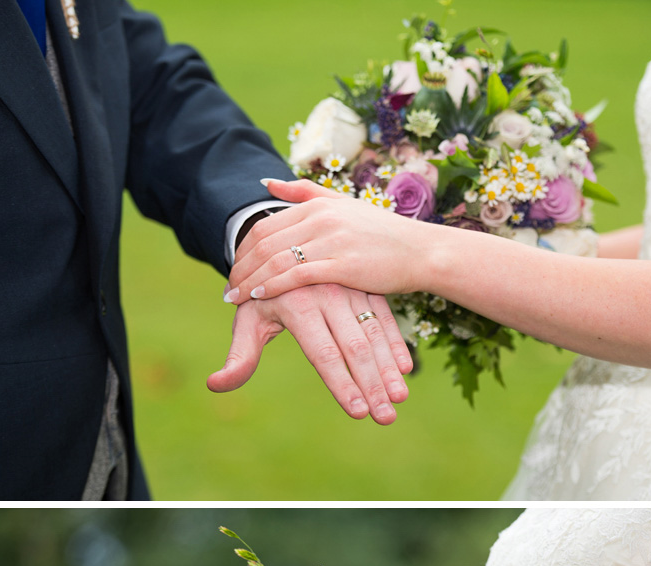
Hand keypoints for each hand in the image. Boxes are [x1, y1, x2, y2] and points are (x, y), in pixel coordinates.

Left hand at [210, 283, 411, 423]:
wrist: (280, 246)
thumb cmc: (261, 295)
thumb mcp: (247, 319)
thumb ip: (238, 356)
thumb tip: (215, 385)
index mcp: (298, 303)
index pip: (323, 354)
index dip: (342, 384)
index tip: (357, 412)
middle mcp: (327, 294)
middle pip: (354, 347)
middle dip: (372, 385)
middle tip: (386, 417)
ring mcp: (350, 288)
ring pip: (373, 333)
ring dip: (388, 369)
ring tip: (399, 399)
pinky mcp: (364, 286)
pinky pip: (384, 317)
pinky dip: (395, 344)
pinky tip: (404, 370)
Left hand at [225, 179, 435, 302]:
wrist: (423, 253)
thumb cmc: (382, 234)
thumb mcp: (344, 205)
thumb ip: (304, 193)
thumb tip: (266, 183)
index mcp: (318, 205)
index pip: (264, 226)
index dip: (241, 249)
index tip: (232, 268)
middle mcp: (322, 219)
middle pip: (263, 244)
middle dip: (239, 267)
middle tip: (227, 287)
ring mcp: (331, 241)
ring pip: (275, 261)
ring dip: (249, 281)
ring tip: (235, 297)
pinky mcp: (342, 265)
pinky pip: (295, 276)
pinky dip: (271, 287)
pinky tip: (257, 297)